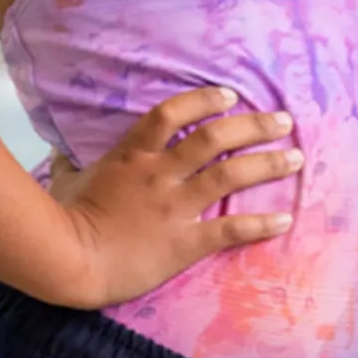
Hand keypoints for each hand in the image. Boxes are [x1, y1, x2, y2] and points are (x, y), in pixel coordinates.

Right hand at [44, 86, 301, 305]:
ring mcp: (175, 206)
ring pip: (231, 175)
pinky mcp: (185, 241)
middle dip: (254, 125)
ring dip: (269, 164)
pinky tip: (286, 220)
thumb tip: (62, 153)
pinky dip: (262, 224)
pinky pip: (231, 229)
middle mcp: (160, 174)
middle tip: (284, 120)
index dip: (204, 100)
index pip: (172, 113)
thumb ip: (71, 163)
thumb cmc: (62, 220)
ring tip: (296, 158)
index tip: (230, 95)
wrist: (69, 262)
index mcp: (132, 155)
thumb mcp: (66, 180)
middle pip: (215, 137)